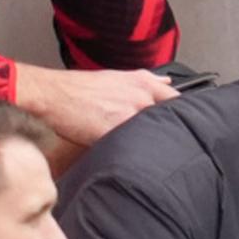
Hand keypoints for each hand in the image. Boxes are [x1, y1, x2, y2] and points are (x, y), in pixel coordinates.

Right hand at [15, 63, 178, 145]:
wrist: (52, 95)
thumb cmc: (78, 89)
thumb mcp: (116, 77)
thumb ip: (145, 82)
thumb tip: (167, 83)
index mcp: (142, 82)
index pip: (177, 101)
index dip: (183, 115)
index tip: (186, 126)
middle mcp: (140, 96)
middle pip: (170, 120)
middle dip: (170, 133)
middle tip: (170, 146)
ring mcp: (130, 113)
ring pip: (154, 134)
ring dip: (154, 145)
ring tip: (150, 156)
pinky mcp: (115, 130)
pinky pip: (134, 146)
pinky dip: (135, 154)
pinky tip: (133, 161)